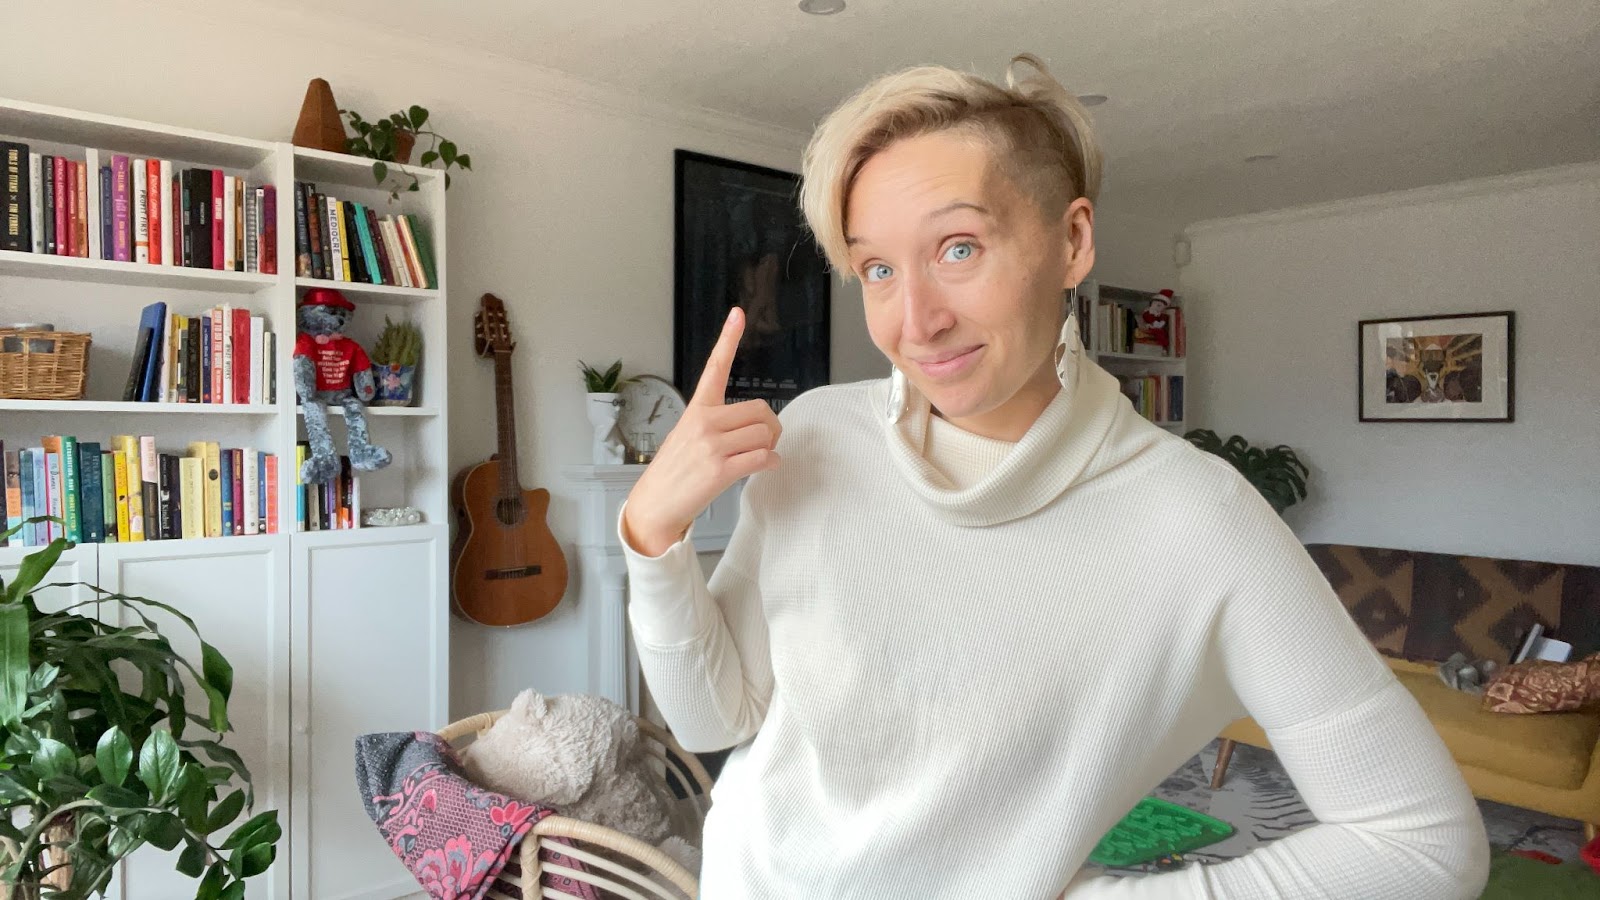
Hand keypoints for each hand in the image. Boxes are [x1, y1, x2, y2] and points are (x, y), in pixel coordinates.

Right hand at [622, 307, 781, 555]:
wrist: (656, 504)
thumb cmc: (673, 471)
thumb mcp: (687, 435)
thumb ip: (716, 424)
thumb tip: (754, 428)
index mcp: (697, 409)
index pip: (715, 367)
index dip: (728, 338)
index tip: (737, 314)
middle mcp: (704, 422)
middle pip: (761, 411)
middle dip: (771, 427)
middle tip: (765, 441)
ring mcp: (712, 446)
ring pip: (765, 435)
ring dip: (771, 447)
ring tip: (758, 457)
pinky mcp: (721, 470)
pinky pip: (763, 458)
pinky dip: (771, 463)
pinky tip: (763, 467)